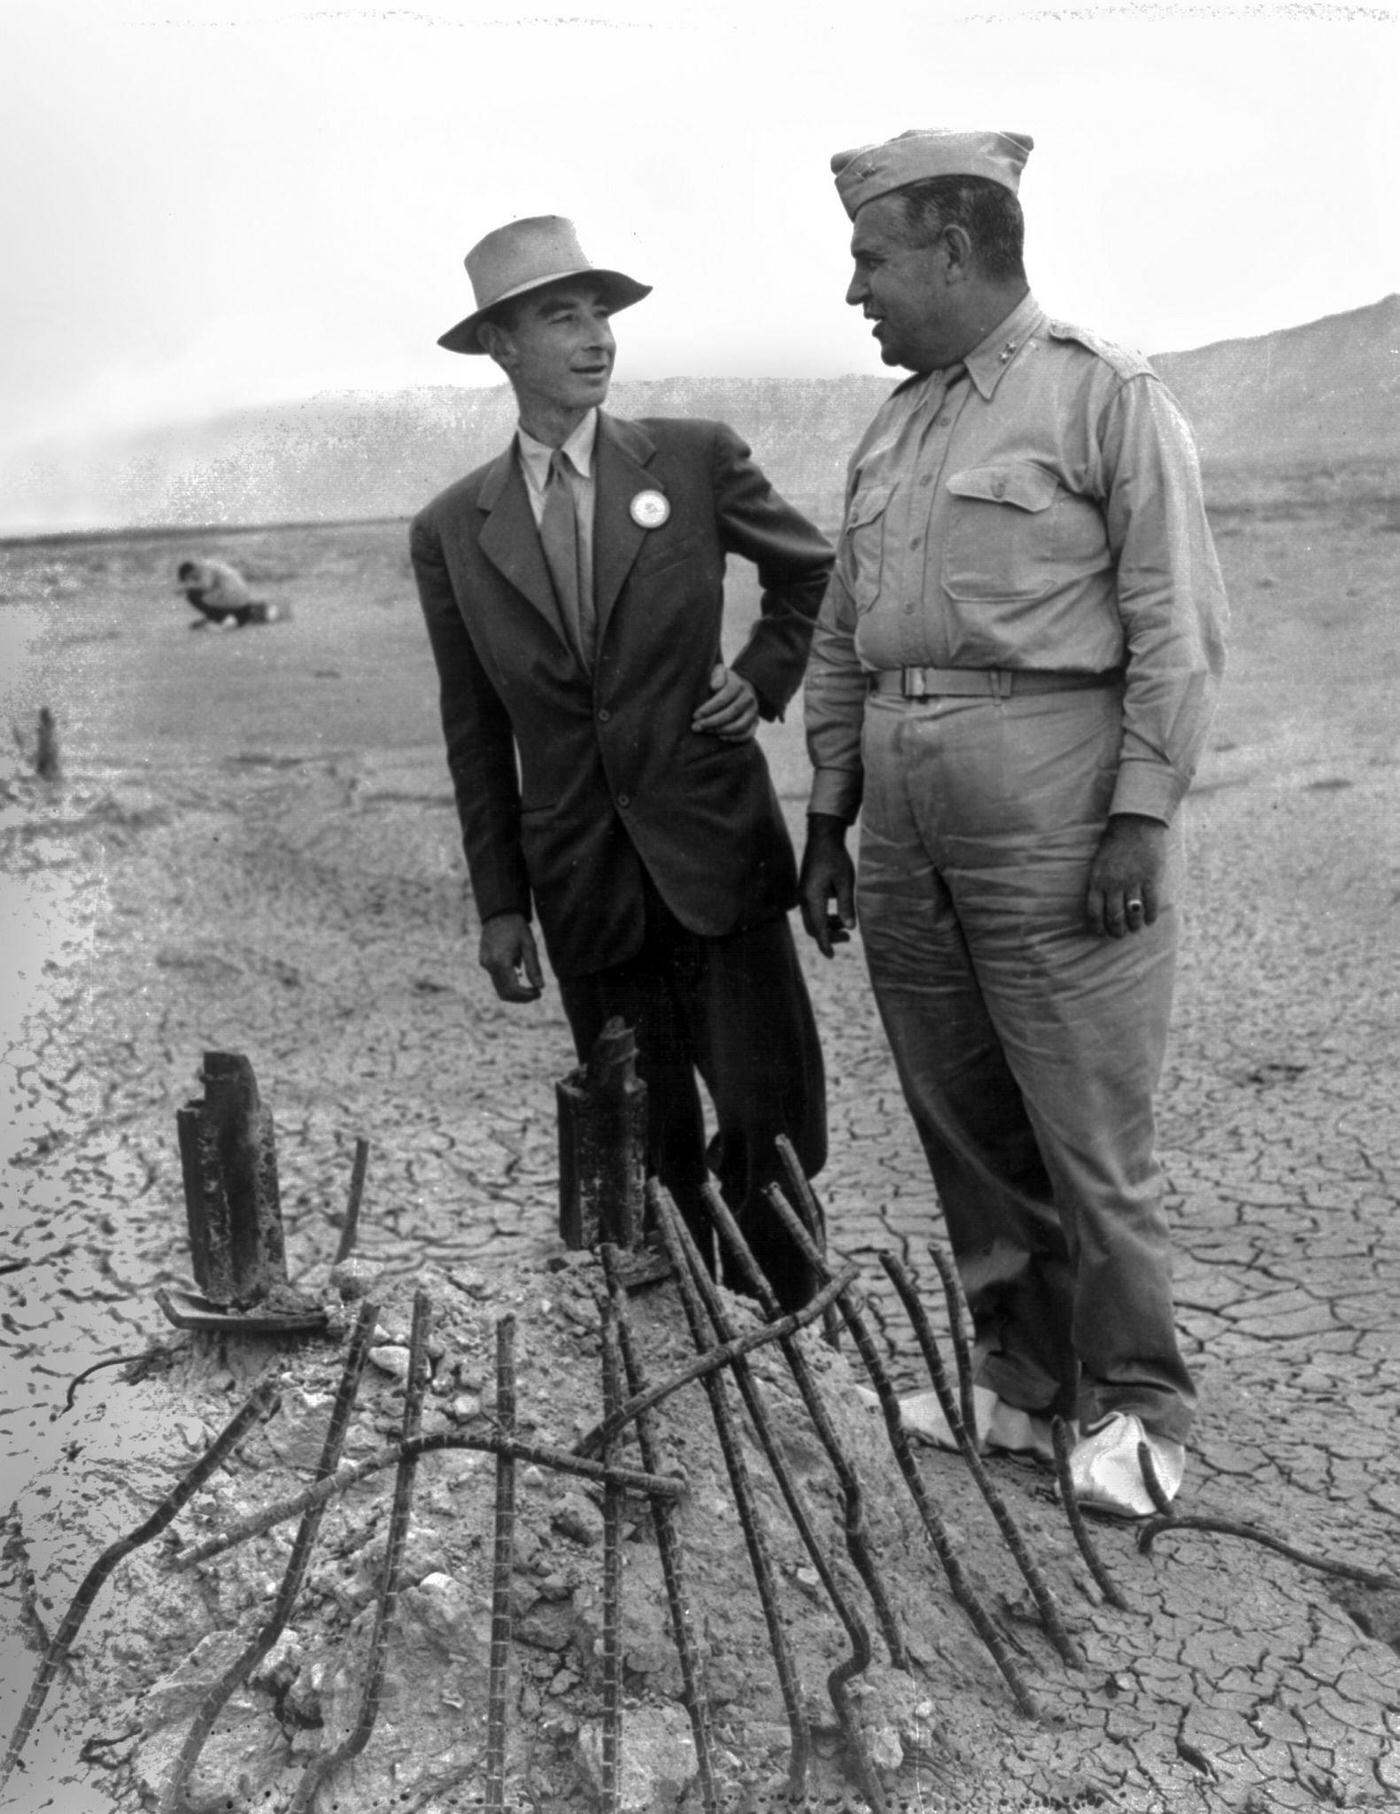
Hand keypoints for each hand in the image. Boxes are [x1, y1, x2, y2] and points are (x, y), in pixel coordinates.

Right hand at [478, 911, 544, 1001]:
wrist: (499, 912)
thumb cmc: (516, 927)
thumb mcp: (529, 945)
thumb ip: (533, 968)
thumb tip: (540, 987)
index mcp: (501, 961)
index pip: (513, 989)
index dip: (527, 996)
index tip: (539, 992)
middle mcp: (490, 965)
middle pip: (504, 993)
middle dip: (521, 997)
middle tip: (536, 992)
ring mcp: (485, 964)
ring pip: (499, 988)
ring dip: (515, 992)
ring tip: (530, 986)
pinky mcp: (484, 962)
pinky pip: (496, 979)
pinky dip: (508, 983)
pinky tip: (519, 974)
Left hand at [691, 663, 758, 741]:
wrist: (743, 687)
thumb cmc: (724, 681)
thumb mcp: (719, 672)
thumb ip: (716, 675)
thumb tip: (714, 686)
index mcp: (739, 685)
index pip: (723, 698)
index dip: (708, 708)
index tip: (695, 715)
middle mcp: (749, 698)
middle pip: (731, 713)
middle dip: (711, 722)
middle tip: (696, 727)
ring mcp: (754, 712)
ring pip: (739, 725)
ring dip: (721, 731)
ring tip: (707, 732)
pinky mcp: (755, 723)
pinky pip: (748, 734)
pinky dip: (735, 738)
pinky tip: (721, 738)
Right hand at [799, 815, 856, 956]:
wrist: (823, 838)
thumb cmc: (836, 858)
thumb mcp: (846, 882)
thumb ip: (846, 906)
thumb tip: (849, 927)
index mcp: (813, 898)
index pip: (819, 928)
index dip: (825, 944)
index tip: (831, 956)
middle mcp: (804, 898)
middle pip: (813, 927)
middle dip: (828, 936)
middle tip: (848, 938)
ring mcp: (802, 894)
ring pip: (812, 920)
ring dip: (827, 926)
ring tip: (844, 924)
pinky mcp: (805, 890)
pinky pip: (811, 911)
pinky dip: (823, 917)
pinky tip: (836, 912)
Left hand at [1086, 815, 1165, 938]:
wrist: (1135, 824)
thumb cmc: (1114, 845)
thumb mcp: (1099, 865)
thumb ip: (1099, 885)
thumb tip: (1100, 909)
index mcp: (1098, 881)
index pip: (1094, 912)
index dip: (1098, 927)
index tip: (1101, 933)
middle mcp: (1114, 884)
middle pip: (1114, 917)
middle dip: (1117, 931)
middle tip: (1120, 934)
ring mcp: (1133, 882)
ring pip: (1133, 914)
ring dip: (1134, 925)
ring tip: (1135, 928)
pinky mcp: (1151, 878)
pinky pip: (1151, 904)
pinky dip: (1150, 916)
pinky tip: (1150, 920)